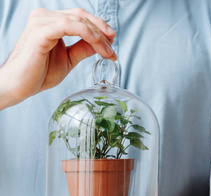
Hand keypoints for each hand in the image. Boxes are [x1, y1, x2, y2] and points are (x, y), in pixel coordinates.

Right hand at [0, 8, 116, 109]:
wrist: (20, 86)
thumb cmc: (39, 73)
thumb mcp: (69, 59)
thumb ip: (83, 48)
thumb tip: (101, 44)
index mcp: (51, 21)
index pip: (80, 17)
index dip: (100, 27)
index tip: (112, 44)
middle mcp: (45, 17)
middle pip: (81, 16)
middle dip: (102, 32)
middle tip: (113, 49)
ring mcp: (41, 22)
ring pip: (78, 21)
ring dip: (98, 36)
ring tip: (108, 52)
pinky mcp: (40, 32)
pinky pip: (68, 26)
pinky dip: (87, 33)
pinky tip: (97, 43)